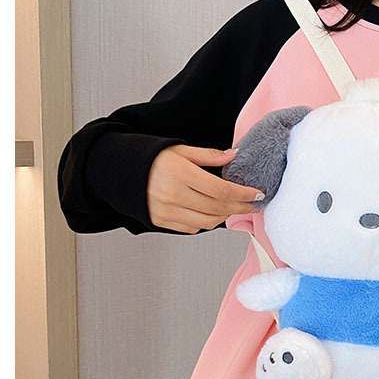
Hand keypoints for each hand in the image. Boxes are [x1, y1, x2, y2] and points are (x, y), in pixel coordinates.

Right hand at [146, 145, 264, 232]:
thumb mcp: (181, 149)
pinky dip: (207, 223)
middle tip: (253, 204)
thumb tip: (234, 156)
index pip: (222, 190)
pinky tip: (214, 214)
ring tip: (236, 208)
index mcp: (181, 174)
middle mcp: (174, 195)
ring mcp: (167, 211)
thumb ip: (209, 156)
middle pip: (218, 208)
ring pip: (207, 222)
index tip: (258, 194)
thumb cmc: (152, 158)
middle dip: (240, 207)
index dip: (243, 194)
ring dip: (226, 217)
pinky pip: (192, 228)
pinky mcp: (162, 221)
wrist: (121, 171)